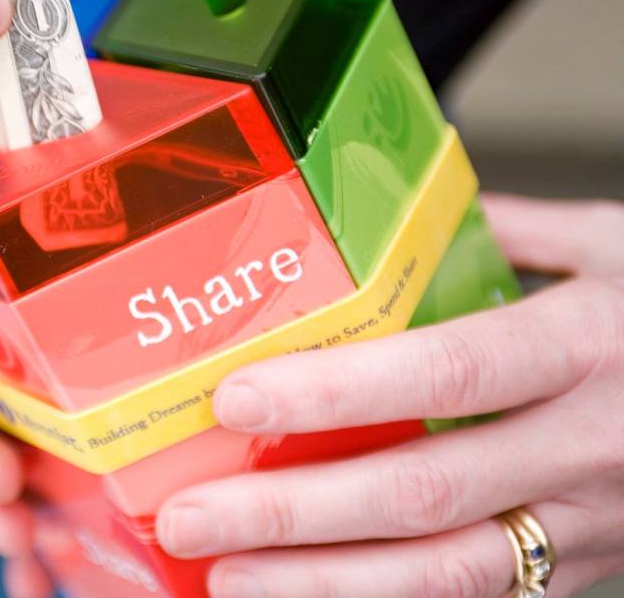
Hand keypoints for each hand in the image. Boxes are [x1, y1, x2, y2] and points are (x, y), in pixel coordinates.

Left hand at [156, 194, 623, 597]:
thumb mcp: (619, 247)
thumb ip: (505, 231)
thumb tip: (394, 211)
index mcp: (587, 346)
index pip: (450, 370)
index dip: (342, 391)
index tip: (237, 399)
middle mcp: (587, 447)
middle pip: (425, 493)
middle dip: (296, 517)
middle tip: (190, 519)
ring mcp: (590, 526)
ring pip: (449, 576)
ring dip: (326, 588)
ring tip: (226, 584)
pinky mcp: (589, 574)